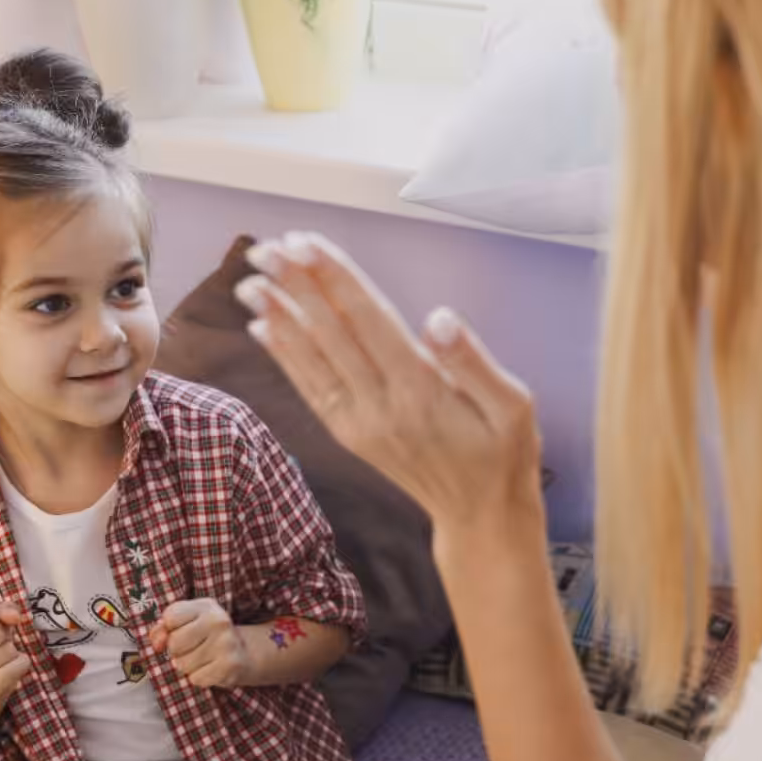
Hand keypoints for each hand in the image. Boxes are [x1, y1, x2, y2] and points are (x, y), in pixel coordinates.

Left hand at [152, 598, 252, 687]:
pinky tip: (211, 668)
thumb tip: (157, 644)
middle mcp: (218, 622)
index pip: (170, 618)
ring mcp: (226, 644)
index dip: (169, 629)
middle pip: (174, 644)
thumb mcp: (187, 622)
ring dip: (188, 666)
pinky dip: (199, 677)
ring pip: (182, 664)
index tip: (181, 630)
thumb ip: (163, 629)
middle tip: (193, 648)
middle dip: (177, 651)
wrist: (244, 651)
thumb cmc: (206, 635)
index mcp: (206, 606)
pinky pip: (196, 679)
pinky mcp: (229, 666)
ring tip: (203, 659)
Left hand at [236, 231, 544, 531]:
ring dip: (278, 318)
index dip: (334, 279)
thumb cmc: (504, 454)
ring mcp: (360, 424)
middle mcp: (381, 407)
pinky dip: (284, 356)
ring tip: (247, 281)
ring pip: (312, 361)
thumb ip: (473, 361)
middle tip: (266, 249)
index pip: (368, 321)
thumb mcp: (513, 406)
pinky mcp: (350, 436)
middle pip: (331, 335)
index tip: (306, 243)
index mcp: (421, 390)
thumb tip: (438, 316)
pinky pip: (310, 389)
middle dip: (296, 288)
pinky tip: (263, 327)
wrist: (480, 518)